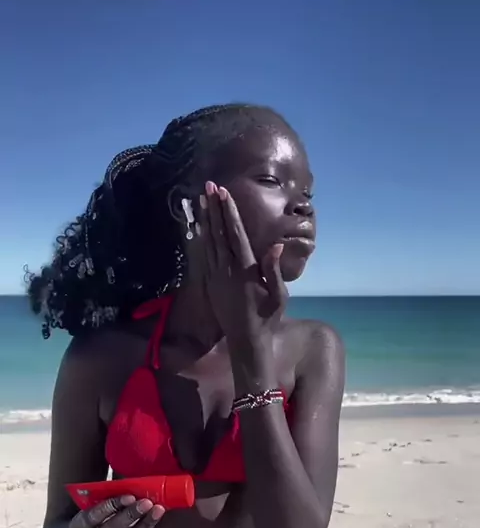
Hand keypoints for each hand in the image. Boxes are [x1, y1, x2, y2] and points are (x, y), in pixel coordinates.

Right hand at [69, 495, 164, 527]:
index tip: (128, 496)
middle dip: (129, 516)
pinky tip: (156, 517)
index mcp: (79, 526)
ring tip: (158, 509)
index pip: (92, 517)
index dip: (110, 507)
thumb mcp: (85, 508)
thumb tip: (126, 481)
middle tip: (146, 502)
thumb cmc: (87, 518)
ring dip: (144, 525)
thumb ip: (101, 497)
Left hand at [200, 181, 287, 343]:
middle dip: (214, 208)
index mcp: (245, 270)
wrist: (246, 341)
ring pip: (208, 241)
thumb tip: (274, 246)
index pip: (235, 234)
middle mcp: (227, 269)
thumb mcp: (278, 296)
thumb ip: (274, 270)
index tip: (224, 194)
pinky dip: (201, 238)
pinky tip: (199, 227)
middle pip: (218, 232)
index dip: (229, 212)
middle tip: (208, 186)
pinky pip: (204, 255)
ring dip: (205, 219)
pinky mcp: (210, 283)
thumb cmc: (267, 318)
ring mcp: (216, 276)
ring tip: (201, 200)